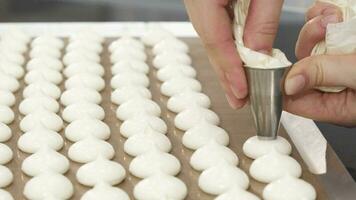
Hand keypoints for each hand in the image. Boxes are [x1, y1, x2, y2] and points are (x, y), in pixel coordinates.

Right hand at [184, 0, 282, 108]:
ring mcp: (197, 0)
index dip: (230, 70)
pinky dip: (226, 46)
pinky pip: (214, 27)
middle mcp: (195, 0)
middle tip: (238, 99)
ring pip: (211, 38)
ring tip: (237, 87)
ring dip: (226, 63)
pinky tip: (234, 59)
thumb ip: (262, 21)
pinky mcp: (205, 0)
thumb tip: (258, 55)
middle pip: (210, 44)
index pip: (216, 41)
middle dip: (226, 75)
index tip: (242, 91)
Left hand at [284, 2, 355, 126]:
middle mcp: (336, 85)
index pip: (294, 98)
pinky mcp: (349, 45)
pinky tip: (336, 13)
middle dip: (307, 43)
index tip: (278, 61)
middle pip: (302, 65)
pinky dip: (327, 17)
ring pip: (313, 45)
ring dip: (318, 26)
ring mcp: (343, 63)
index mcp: (336, 105)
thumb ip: (327, 75)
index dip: (282, 80)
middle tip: (323, 27)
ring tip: (333, 17)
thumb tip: (289, 82)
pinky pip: (328, 30)